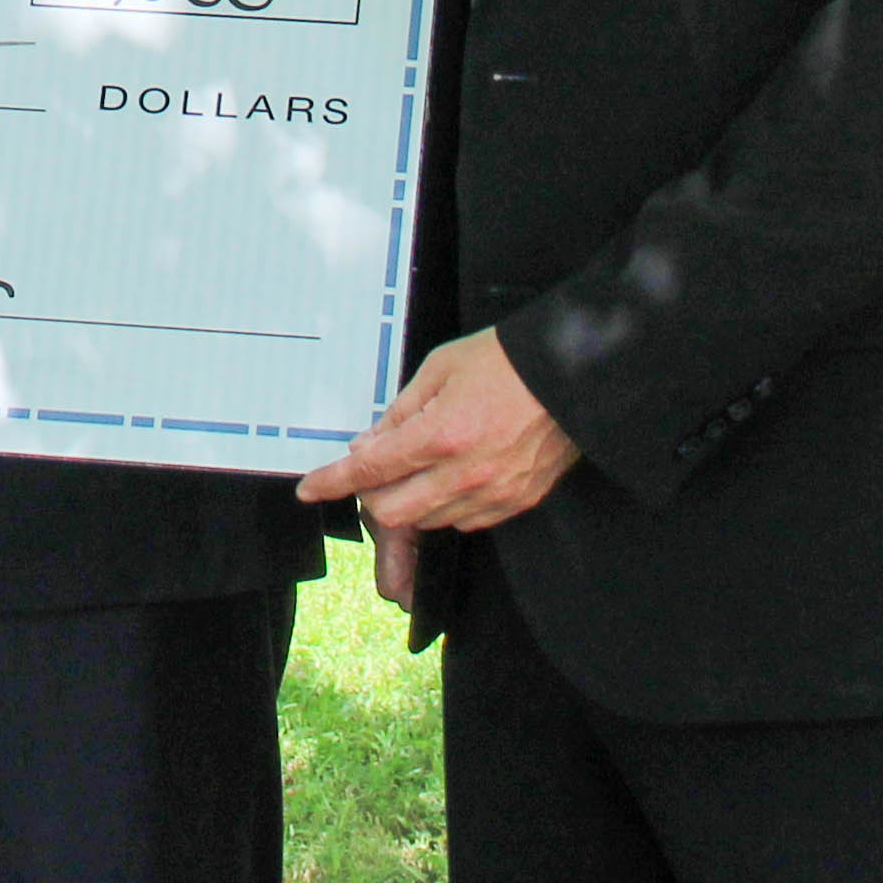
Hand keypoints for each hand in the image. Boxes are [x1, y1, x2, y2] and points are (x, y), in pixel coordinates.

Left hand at [295, 328, 580, 535]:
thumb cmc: (507, 362)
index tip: (309, 488)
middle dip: (371, 495)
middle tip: (374, 471)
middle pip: (392, 511)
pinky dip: (445, 506)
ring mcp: (493, 493)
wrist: (572, 375)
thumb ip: (401, 410)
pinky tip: (450, 477)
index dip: (332, 481)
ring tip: (419, 466)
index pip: (371, 470)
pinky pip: (464, 520)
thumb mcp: (441, 367)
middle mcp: (465, 473)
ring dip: (409, 500)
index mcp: (441, 434)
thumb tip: (371, 444)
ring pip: (427, 521)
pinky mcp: (517, 502)